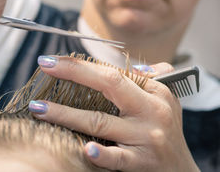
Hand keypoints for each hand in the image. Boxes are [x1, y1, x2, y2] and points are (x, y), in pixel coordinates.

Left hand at [32, 56, 199, 171]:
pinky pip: (118, 158)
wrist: (180, 171)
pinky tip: (85, 149)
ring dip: (66, 114)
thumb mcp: (167, 100)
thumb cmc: (168, 129)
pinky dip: (102, 154)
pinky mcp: (141, 163)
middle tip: (45, 65)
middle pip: (109, 86)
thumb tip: (130, 64)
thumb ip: (149, 80)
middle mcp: (151, 111)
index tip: (53, 59)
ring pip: (100, 122)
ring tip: (39, 108)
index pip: (114, 72)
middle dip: (74, 72)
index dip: (82, 64)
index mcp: (155, 92)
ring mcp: (146, 138)